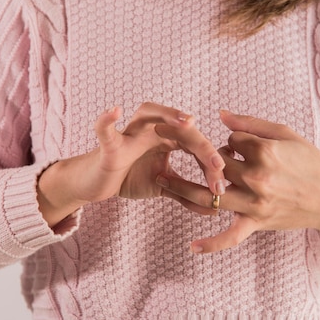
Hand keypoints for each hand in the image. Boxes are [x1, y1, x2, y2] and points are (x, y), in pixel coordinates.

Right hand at [37, 103, 226, 226]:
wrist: (97, 184)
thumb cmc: (129, 178)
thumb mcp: (162, 187)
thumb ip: (186, 194)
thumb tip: (214, 208)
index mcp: (166, 138)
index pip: (195, 143)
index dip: (211, 161)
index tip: (223, 184)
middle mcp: (151, 129)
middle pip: (182, 129)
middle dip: (202, 147)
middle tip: (218, 167)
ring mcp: (130, 133)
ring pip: (151, 114)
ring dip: (170, 115)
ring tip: (188, 121)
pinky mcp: (109, 144)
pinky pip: (106, 130)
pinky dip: (107, 120)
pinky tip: (115, 110)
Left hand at [158, 110, 319, 259]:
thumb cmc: (310, 162)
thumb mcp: (286, 134)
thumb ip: (251, 124)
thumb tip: (220, 115)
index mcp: (264, 151)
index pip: (229, 141)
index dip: (229, 141)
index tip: (234, 145)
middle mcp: (257, 177)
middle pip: (215, 164)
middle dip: (202, 157)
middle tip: (181, 150)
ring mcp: (255, 203)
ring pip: (210, 196)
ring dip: (181, 188)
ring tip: (159, 179)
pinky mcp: (256, 222)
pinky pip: (231, 236)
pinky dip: (211, 244)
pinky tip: (191, 247)